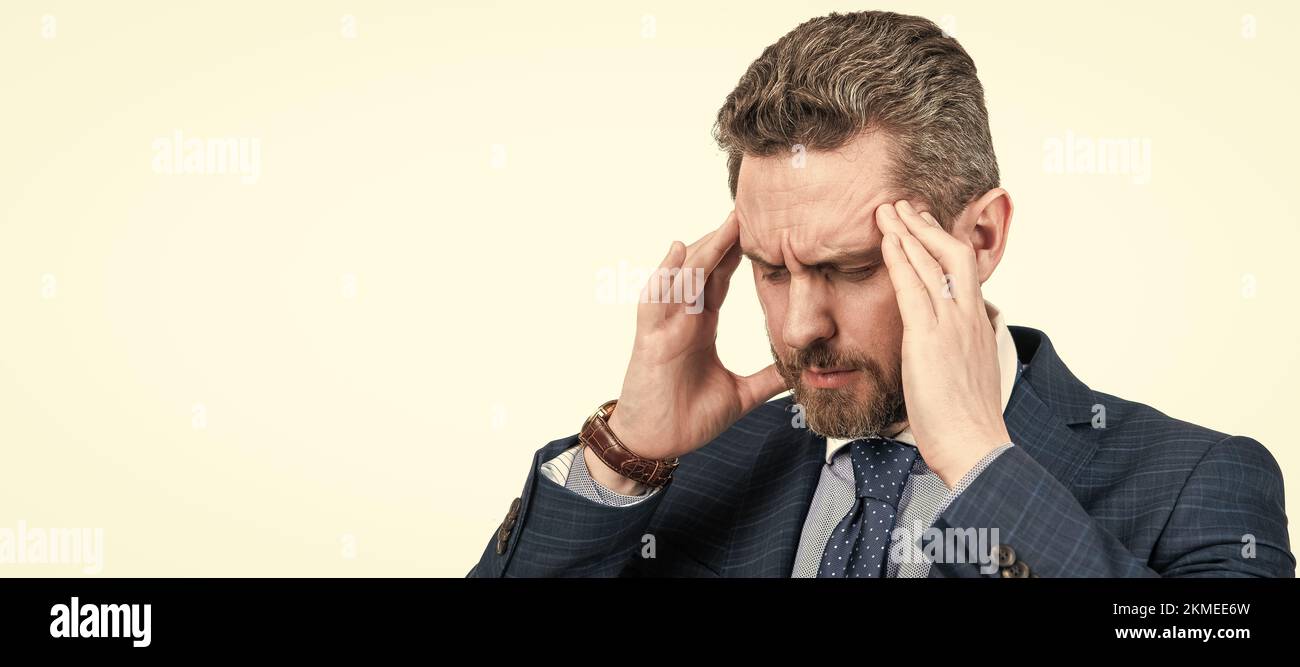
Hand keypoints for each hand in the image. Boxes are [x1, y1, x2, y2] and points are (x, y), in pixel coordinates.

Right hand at [604, 210, 786, 466]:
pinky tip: (677, 249)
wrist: (655, 445)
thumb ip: (768, 378)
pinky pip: (655, 298)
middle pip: (704, 266)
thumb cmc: (687, 418)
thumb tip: (803, 370)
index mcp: (701, 325)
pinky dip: (665, 273)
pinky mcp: (649, 338)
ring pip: (683, 275)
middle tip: (752, 208)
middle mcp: (682, 317)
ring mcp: (665, 324)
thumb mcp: (740, 395)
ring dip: (704, 247)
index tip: (765, 227)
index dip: (739, 251)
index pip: (721, 277)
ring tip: (728, 222)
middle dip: (725, 238)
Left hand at [875, 200, 1009, 488]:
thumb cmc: (966, 422)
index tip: (925, 229)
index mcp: (978, 327)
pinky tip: (887, 240)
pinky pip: (912, 288)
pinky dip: (899, 259)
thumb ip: (957, 355)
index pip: (962, 273)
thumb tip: (946, 353)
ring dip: (908, 232)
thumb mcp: (967, 377)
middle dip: (926, 227)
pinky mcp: (929, 338)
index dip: (942, 246)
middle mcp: (969, 318)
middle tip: (904, 206)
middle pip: (953, 255)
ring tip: (888, 210)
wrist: (975, 445)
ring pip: (931, 263)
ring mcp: (951, 325)